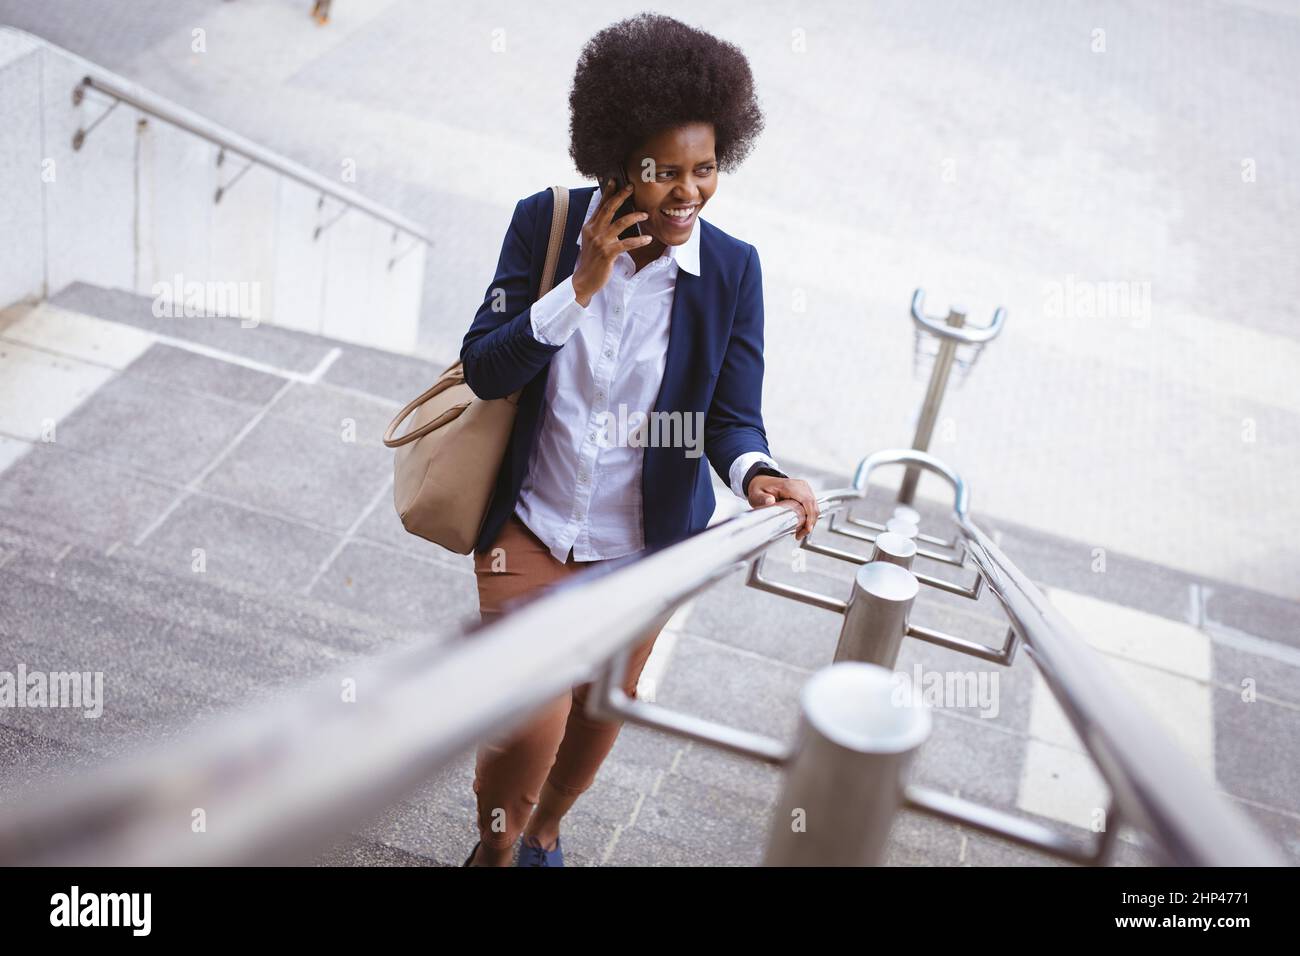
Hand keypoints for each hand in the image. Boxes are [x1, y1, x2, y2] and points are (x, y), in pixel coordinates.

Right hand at [571, 181, 652, 305]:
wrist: (584, 280)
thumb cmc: (592, 261)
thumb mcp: (593, 241)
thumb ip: (600, 228)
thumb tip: (614, 218)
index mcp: (590, 226)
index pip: (600, 205)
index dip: (608, 192)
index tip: (615, 180)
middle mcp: (594, 231)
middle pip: (609, 208)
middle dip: (621, 196)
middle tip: (632, 187)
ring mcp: (600, 242)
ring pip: (620, 223)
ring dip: (634, 217)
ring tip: (645, 214)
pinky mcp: (607, 253)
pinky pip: (626, 243)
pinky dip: (638, 240)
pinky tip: (647, 238)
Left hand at [747, 476, 819, 539]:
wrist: (763, 483)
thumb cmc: (761, 488)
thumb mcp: (757, 494)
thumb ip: (762, 498)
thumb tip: (770, 501)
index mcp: (790, 485)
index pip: (807, 500)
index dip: (809, 515)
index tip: (807, 528)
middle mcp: (800, 486)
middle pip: (813, 506)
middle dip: (810, 523)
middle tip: (800, 535)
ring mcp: (805, 490)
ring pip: (814, 508)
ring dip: (810, 522)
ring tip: (799, 533)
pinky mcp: (806, 494)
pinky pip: (812, 508)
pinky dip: (808, 518)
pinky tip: (801, 526)